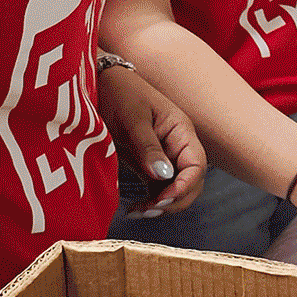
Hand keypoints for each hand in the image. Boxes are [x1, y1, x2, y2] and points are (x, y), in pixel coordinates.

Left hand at [96, 63, 205, 217]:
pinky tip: (135, 208)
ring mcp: (164, 156)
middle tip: (149, 210)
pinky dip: (150, 202)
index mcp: (181, 131)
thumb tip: (164, 175)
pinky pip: (158, 189)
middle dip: (174, 201)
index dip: (185, 186)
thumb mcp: (133, 118)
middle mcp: (177, 146)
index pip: (196, 165)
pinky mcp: (149, 164)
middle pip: (190, 183)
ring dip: (162, 205)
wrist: (100, 84)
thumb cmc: (120, 93)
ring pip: (174, 190)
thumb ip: (148, 146)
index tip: (163, 199)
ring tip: (138, 212)